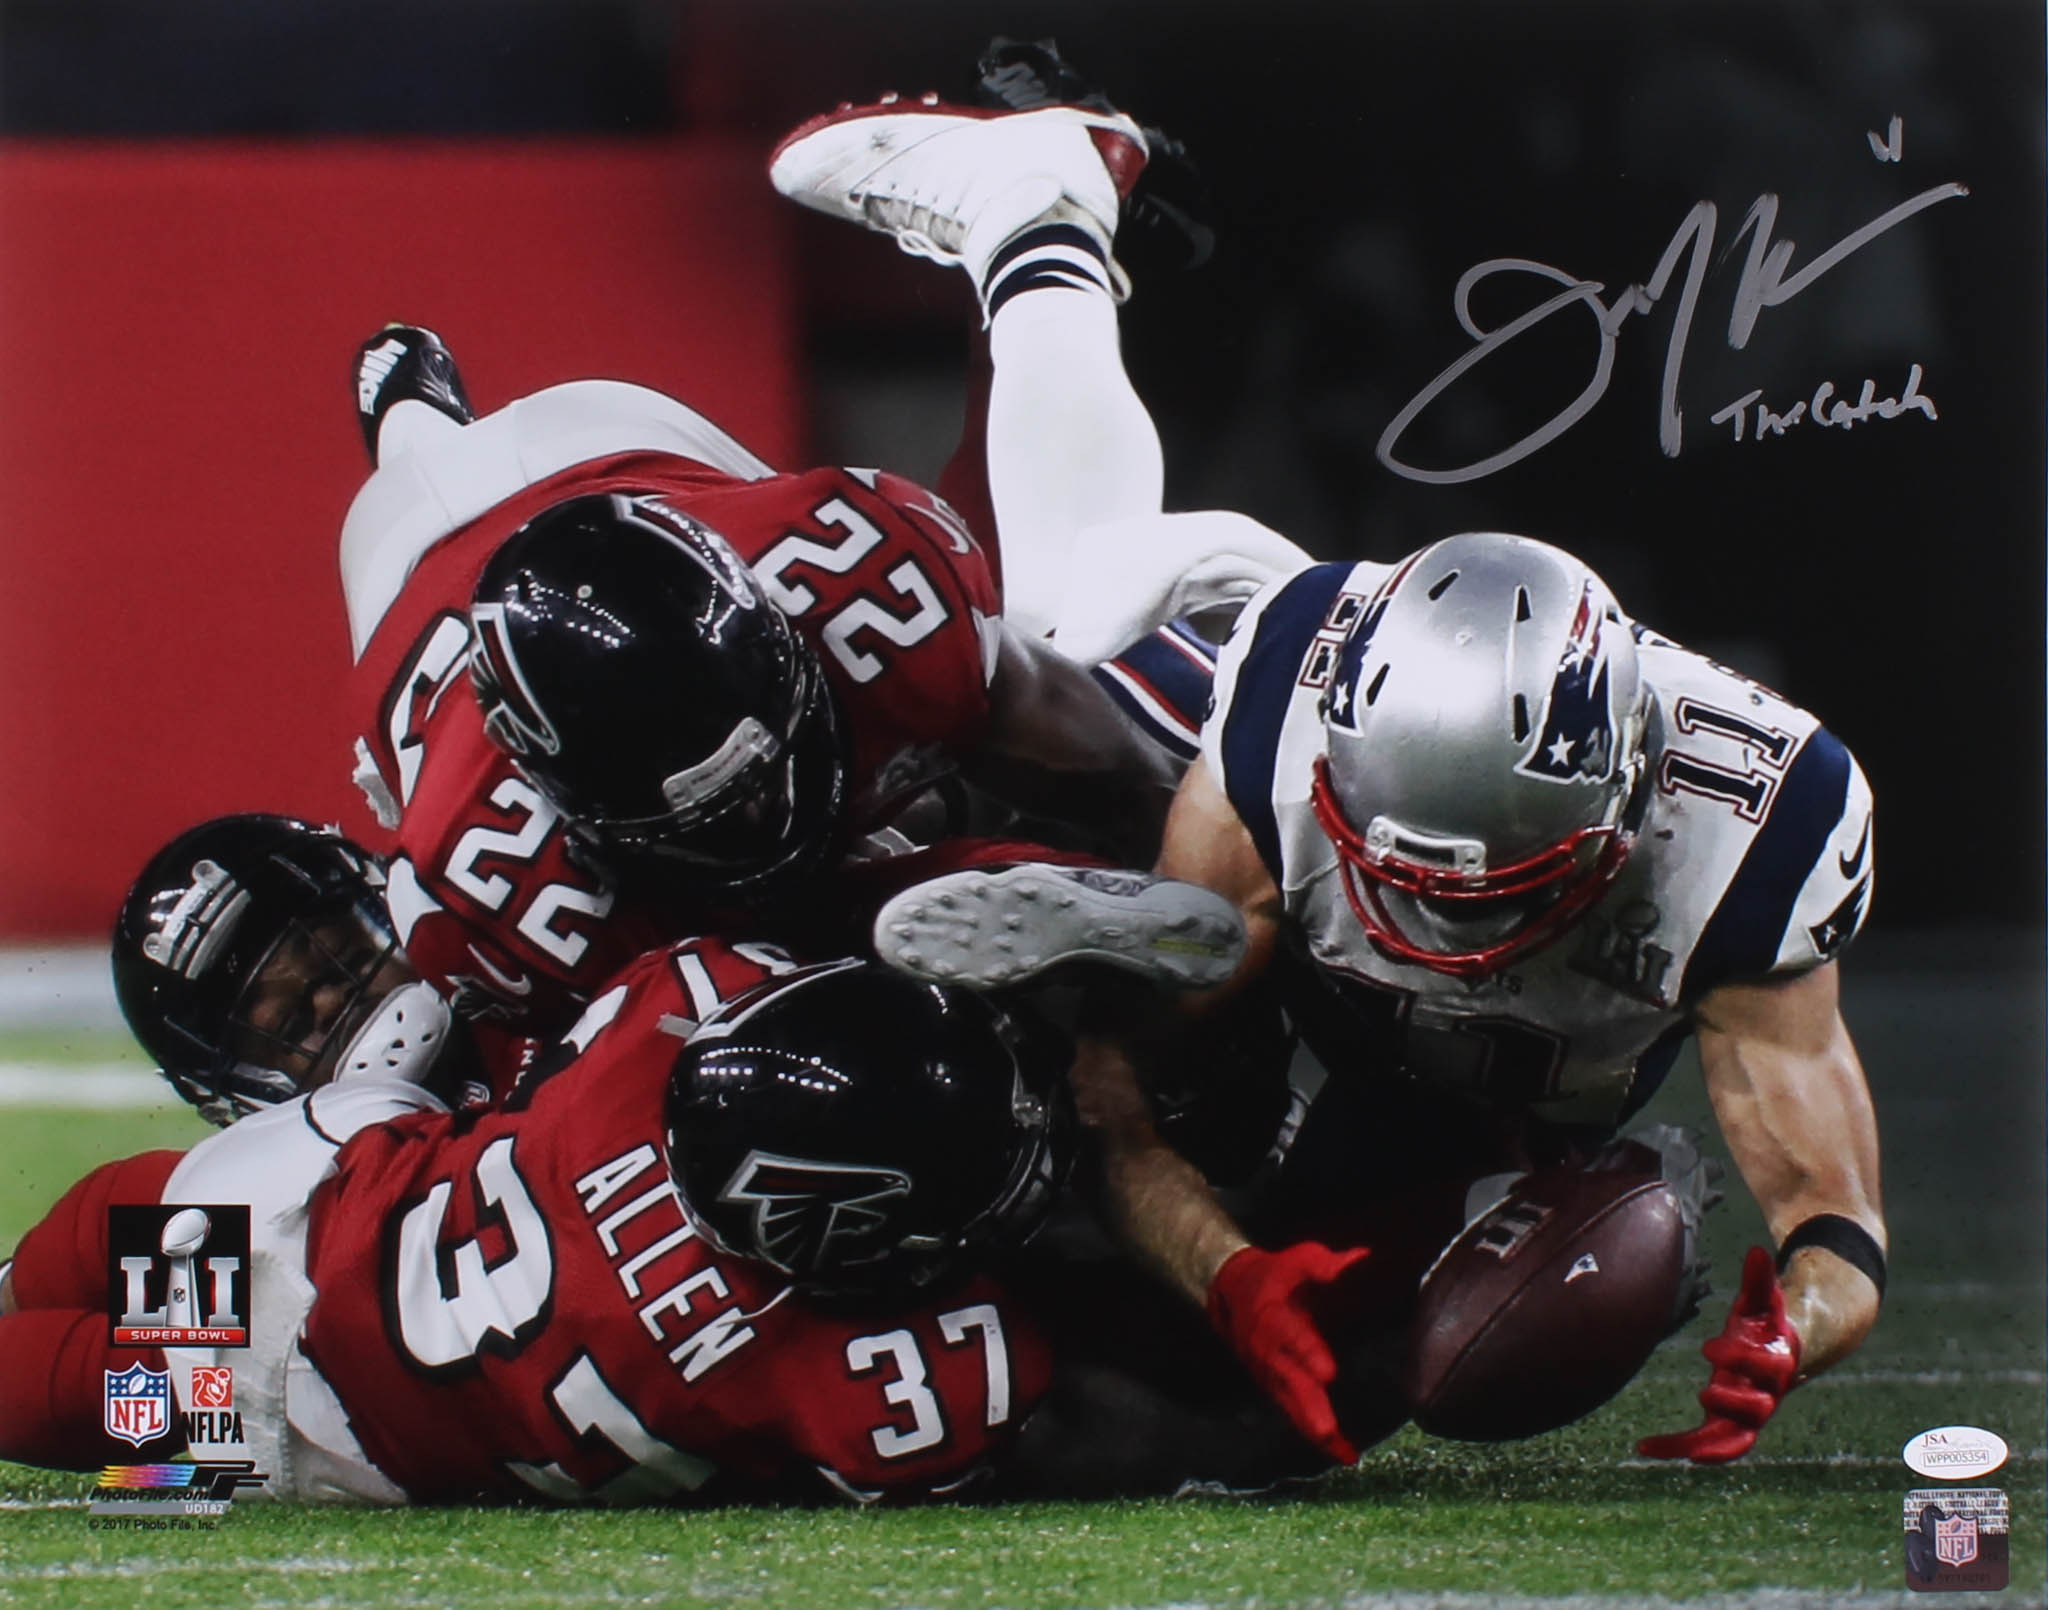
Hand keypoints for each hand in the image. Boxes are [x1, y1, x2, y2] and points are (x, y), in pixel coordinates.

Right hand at [1206, 1241, 1368, 1464]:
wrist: (1230, 1295)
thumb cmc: (1273, 1276)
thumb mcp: (1296, 1260)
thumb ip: (1323, 1264)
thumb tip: (1359, 1259)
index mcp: (1274, 1318)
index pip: (1292, 1338)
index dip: (1308, 1353)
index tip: (1329, 1371)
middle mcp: (1270, 1353)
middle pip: (1290, 1384)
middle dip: (1310, 1407)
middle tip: (1328, 1429)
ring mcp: (1271, 1375)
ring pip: (1293, 1408)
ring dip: (1316, 1431)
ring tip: (1344, 1453)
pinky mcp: (1276, 1389)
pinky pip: (1296, 1416)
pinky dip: (1317, 1438)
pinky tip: (1342, 1454)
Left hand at [1638, 1245, 1801, 1463]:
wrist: (1781, 1356)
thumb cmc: (1765, 1325)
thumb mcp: (1762, 1302)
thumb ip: (1760, 1280)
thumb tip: (1757, 1249)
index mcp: (1776, 1362)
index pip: (1765, 1367)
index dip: (1740, 1359)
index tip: (1709, 1347)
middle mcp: (1766, 1393)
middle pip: (1760, 1409)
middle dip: (1732, 1401)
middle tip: (1705, 1391)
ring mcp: (1749, 1413)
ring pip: (1740, 1438)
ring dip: (1713, 1445)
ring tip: (1682, 1450)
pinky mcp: (1729, 1422)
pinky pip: (1710, 1444)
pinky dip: (1681, 1448)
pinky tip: (1645, 1447)